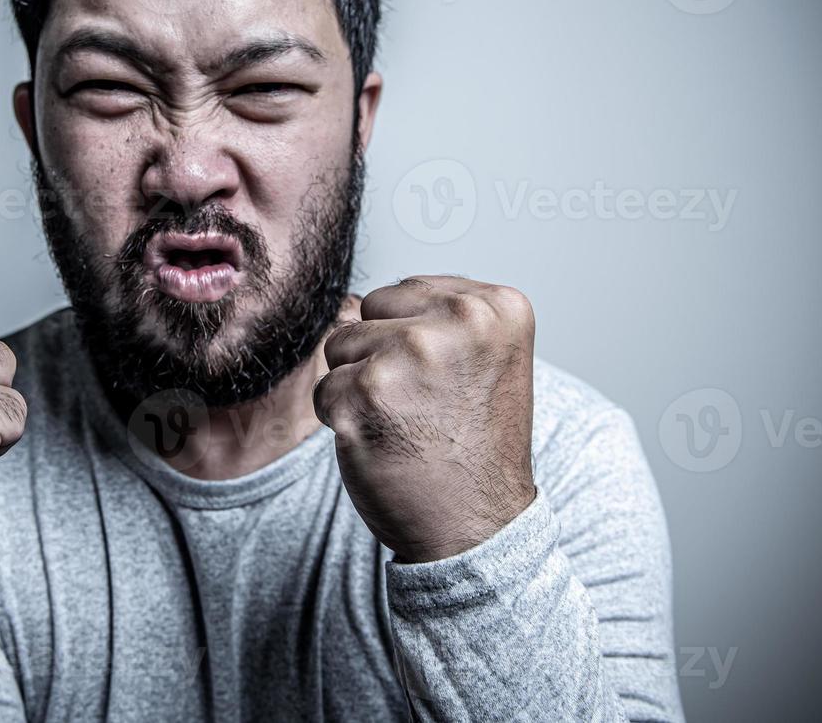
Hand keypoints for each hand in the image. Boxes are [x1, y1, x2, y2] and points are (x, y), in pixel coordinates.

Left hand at [316, 276, 536, 562]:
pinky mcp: (368, 392)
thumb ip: (439, 316)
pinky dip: (342, 420)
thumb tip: (360, 298)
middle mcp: (461, 321)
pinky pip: (324, 389)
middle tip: (423, 406)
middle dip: (380, 356)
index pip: (407, 292)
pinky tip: (382, 444)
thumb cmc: (474, 446)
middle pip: (370, 310)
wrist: (477, 528)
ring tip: (404, 422)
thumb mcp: (486, 359)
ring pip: (341, 346)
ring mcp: (413, 354)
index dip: (412, 342)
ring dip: (358, 387)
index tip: (447, 384)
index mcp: (497, 307)